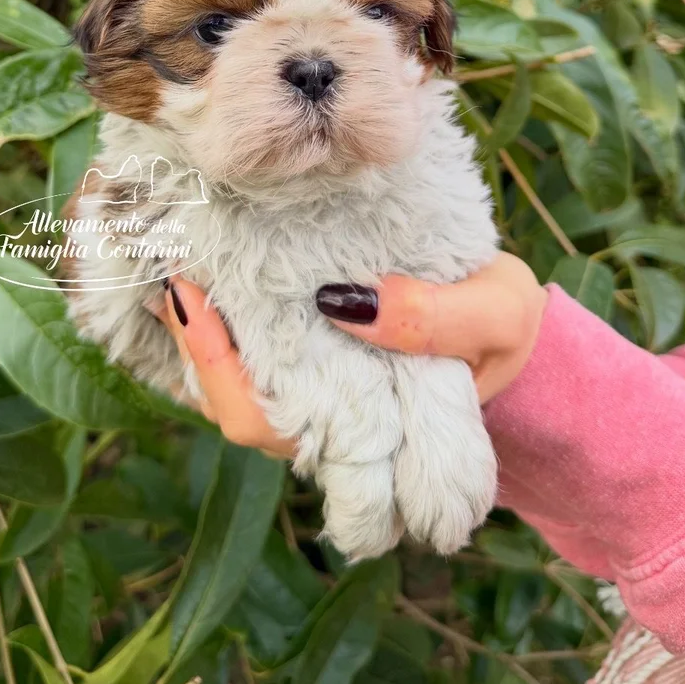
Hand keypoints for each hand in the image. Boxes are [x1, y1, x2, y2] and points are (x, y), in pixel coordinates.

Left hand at [157, 253, 546, 457]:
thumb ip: (436, 319)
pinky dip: (223, 309)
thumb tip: (349, 304)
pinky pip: (249, 347)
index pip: (262, 419)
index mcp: (361, 430)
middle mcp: (323, 423)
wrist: (510, 329)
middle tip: (173, 265)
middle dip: (191, 340)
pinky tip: (210, 258)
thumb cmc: (501, 330)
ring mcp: (313, 393)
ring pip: (230, 379)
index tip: (189, 295)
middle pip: (229, 404)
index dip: (214, 365)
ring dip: (200, 322)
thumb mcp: (496, 316)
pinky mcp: (311, 356)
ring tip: (180, 252)